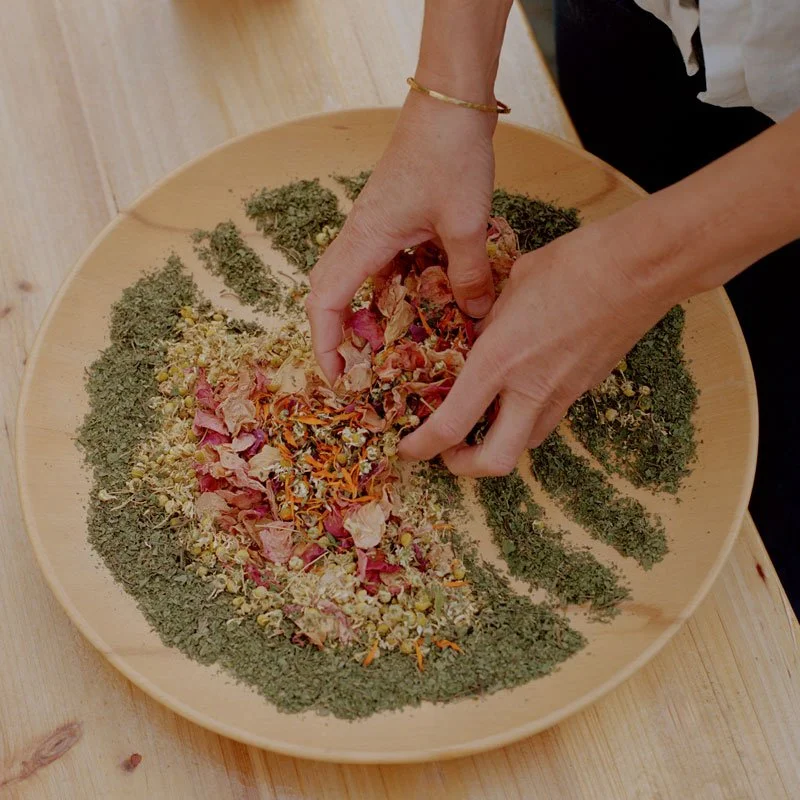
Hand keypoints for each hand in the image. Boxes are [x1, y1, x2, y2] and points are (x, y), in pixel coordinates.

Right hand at [307, 90, 497, 381]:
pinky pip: (382, 263)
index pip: (325, 302)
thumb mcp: (466, 225)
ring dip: (365, 312)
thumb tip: (476, 316)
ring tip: (388, 346)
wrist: (451, 103)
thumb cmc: (451, 156)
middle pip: (328, 293)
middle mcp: (360, 235)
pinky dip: (392, 289)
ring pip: (355, 279)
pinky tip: (420, 302)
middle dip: (336, 334)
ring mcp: (374, 226)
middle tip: (357, 368)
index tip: (337, 376)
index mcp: (365, 240)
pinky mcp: (392, 218)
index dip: (325, 343)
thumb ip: (468, 275)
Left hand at [398, 222, 673, 475]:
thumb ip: (487, 320)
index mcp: (499, 361)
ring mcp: (563, 394)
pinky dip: (526, 419)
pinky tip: (520, 393)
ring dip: (498, 443)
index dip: (422, 446)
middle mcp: (530, 389)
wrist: (639, 269)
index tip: (408, 448)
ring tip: (482, 423)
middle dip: (464, 467)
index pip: (451, 425)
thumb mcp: (510, 287)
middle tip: (449, 453)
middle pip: (495, 463)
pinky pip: (549, 419)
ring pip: (525, 444)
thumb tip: (476, 335)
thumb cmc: (571, 265)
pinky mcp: (585, 389)